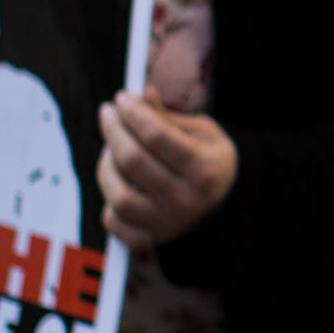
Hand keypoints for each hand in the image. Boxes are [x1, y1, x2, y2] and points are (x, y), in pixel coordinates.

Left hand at [96, 87, 237, 251]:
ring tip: (111, 150)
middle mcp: (187, 200)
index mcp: (204, 169)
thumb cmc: (209, 161)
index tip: (120, 98)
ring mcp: (168, 224)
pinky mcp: (150, 239)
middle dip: (113, 130)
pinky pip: (114, 221)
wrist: (227, 205)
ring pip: (118, 195)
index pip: (155, 134)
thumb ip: (167, 116)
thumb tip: (140, 93)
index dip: (132, 111)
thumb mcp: (202, 132)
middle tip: (108, 114)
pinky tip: (118, 184)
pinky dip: (108, 202)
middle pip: (132, 160)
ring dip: (106, 165)